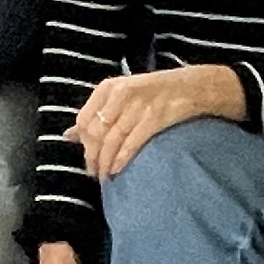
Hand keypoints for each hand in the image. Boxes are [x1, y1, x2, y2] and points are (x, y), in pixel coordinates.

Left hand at [70, 64, 247, 179]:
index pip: (84, 119)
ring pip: (112, 140)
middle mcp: (121, 94)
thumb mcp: (122, 95)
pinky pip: (131, 143)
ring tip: (106, 176)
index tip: (86, 158)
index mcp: (109, 87)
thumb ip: (96, 114)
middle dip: (93, 157)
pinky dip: (122, 159)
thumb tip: (68, 135)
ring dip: (105, 163)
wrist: (194, 87)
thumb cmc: (155, 94)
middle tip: (95, 173)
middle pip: (96, 133)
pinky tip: (118, 170)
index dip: (83, 143)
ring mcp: (138, 106)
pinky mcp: (155, 117)